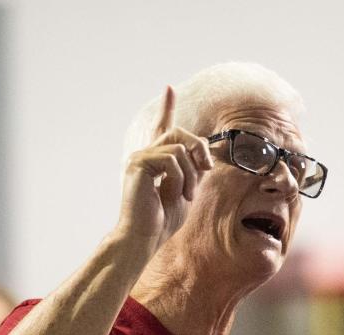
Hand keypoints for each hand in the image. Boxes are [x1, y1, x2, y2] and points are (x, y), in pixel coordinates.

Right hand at [117, 85, 213, 256]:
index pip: (163, 129)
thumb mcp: (187, 191)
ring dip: (191, 173)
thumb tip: (204, 155)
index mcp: (157, 161)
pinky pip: (171, 158)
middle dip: (198, 148)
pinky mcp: (138, 164)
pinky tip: (174, 193)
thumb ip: (194, 171)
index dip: (166, 108)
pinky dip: (180, 177)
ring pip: (179, 147)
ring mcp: (140, 158)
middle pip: (179, 133)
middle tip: (205, 168)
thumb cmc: (163, 220)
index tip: (169, 88)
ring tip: (186, 195)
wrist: (145, 237)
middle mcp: (146, 155)